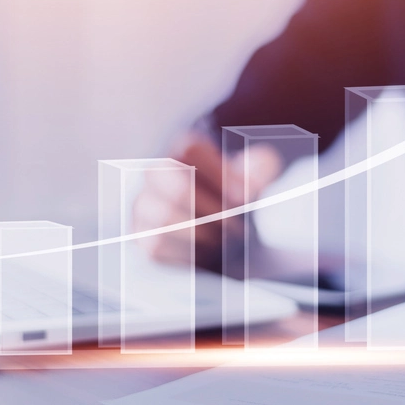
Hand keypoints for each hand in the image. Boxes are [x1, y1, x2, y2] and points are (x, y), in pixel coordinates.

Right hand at [139, 131, 282, 270]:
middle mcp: (157, 173)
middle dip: (212, 210)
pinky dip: (184, 253)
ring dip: (200, 233)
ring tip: (224, 242)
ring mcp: (145, 205)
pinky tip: (205, 254)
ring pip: (164, 217)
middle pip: (177, 185)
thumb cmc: (238, 195)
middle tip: (236, 226)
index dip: (220, 174)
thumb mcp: (257, 174)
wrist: (224, 227)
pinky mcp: (143, 236)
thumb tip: (252, 185)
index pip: (190, 150)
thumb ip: (261, 168)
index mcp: (185, 151)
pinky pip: (156, 244)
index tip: (244, 197)